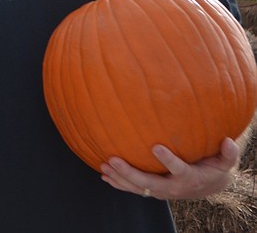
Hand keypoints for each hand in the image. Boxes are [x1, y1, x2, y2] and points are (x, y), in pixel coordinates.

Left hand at [100, 137, 239, 199]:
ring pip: (137, 188)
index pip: (178, 169)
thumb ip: (228, 153)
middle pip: (149, 182)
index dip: (168, 160)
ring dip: (119, 178)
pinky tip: (104, 176)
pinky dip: (118, 184)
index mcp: (189, 177)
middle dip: (130, 172)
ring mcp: (161, 191)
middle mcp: (173, 187)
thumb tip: (229, 141)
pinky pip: (134, 190)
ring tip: (103, 166)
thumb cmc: (213, 167)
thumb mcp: (225, 161)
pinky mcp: (153, 191)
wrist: (207, 185)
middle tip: (112, 159)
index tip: (156, 146)